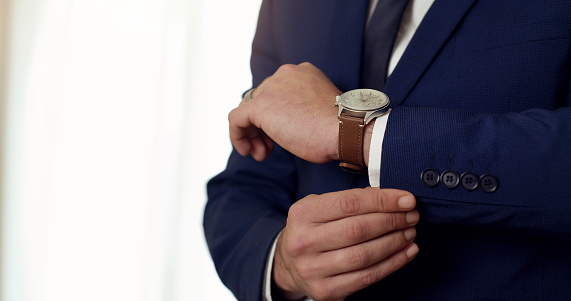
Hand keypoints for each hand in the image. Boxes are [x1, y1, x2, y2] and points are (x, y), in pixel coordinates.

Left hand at [228, 62, 341, 162]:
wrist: (346, 131)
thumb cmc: (339, 128)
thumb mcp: (318, 110)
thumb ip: (299, 108)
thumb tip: (284, 125)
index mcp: (300, 72)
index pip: (275, 92)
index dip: (275, 116)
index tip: (283, 136)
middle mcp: (283, 74)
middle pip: (260, 100)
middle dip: (262, 127)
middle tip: (269, 149)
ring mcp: (271, 88)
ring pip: (247, 110)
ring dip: (252, 134)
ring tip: (262, 153)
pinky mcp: (260, 105)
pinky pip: (236, 119)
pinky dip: (238, 136)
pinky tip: (247, 151)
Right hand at [273, 188, 419, 300]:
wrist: (288, 265)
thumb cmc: (311, 230)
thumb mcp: (319, 207)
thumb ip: (349, 200)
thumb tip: (389, 197)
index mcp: (303, 214)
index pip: (350, 203)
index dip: (383, 200)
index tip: (407, 199)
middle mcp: (304, 241)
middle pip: (358, 229)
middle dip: (392, 221)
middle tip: (412, 216)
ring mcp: (313, 269)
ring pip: (364, 255)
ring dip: (395, 242)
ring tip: (410, 232)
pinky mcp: (326, 290)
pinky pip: (367, 277)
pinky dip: (392, 264)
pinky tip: (406, 252)